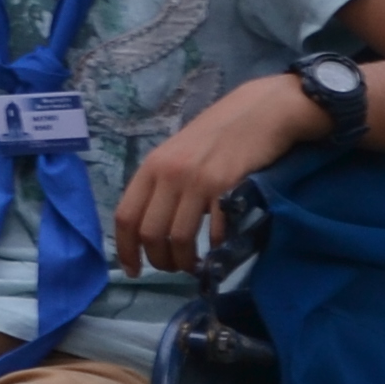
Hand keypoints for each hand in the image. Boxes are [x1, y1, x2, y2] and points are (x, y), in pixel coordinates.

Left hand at [110, 75, 328, 275]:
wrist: (259, 112)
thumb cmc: (218, 135)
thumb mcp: (177, 155)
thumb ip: (161, 186)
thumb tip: (149, 230)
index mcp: (151, 166)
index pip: (125, 216)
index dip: (125, 249)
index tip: (132, 270)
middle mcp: (169, 174)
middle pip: (150, 234)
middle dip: (159, 261)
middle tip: (172, 268)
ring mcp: (198, 180)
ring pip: (179, 238)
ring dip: (185, 261)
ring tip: (194, 264)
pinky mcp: (227, 187)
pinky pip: (215, 231)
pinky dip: (215, 248)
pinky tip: (219, 248)